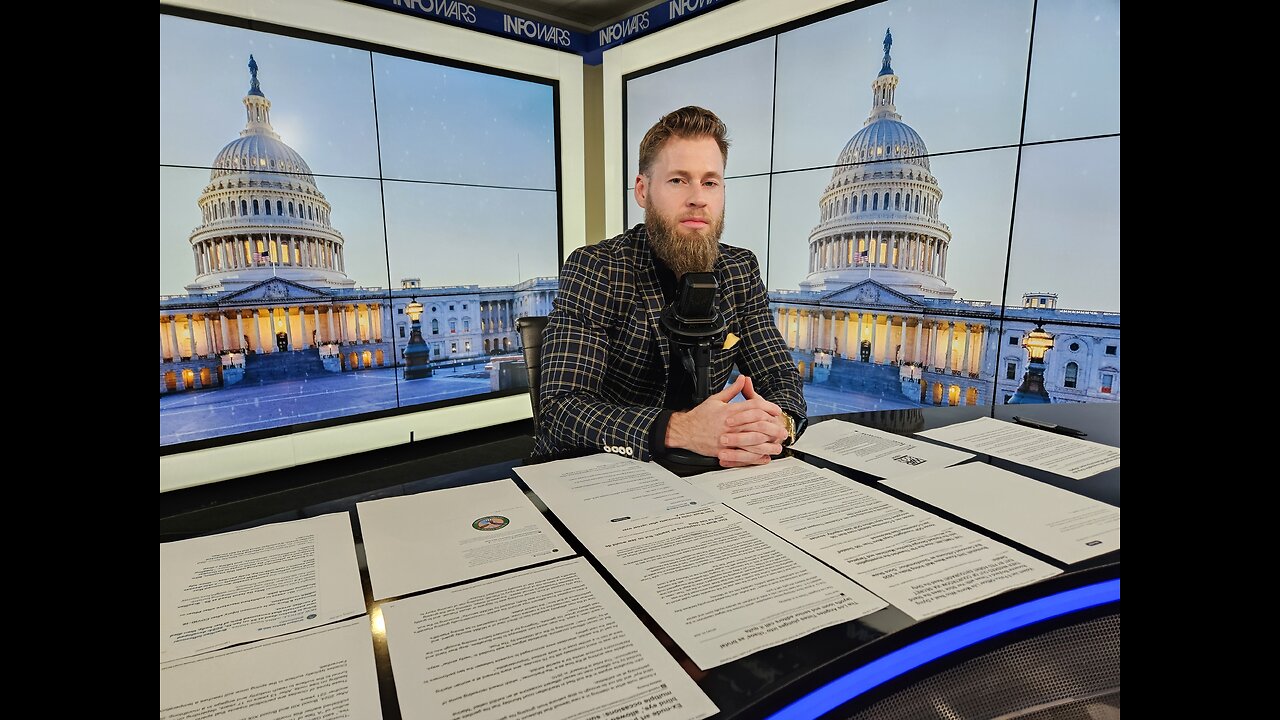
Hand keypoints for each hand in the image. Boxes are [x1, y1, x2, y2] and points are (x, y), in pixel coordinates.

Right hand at [666, 375, 785, 466]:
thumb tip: (743, 379)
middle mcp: (729, 425)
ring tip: (777, 445)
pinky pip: (743, 455)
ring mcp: (727, 439)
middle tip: (782, 429)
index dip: (768, 407)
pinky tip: (763, 456)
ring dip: (767, 444)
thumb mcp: (716, 399)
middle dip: (772, 427)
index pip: (754, 406)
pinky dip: (755, 456)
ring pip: (752, 441)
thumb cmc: (700, 416)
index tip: (776, 411)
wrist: (685, 431)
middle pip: (757, 424)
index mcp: (729, 411)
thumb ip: (732, 390)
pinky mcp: (724, 450)